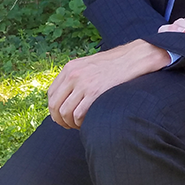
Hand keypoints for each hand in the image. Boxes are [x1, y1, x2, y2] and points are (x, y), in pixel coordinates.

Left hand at [47, 40, 169, 129]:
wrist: (133, 58)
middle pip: (55, 105)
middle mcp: (73, 75)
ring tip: (78, 125)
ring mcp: (83, 84)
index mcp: (70, 68)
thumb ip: (76, 76)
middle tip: (67, 125)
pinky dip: (80, 123)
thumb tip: (66, 96)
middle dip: (58, 119)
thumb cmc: (114, 64)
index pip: (51, 93)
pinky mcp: (95, 93)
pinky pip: (78, 115)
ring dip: (69, 123)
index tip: (61, 116)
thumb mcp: (90, 64)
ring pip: (65, 112)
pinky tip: (86, 122)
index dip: (54, 109)